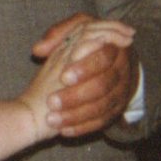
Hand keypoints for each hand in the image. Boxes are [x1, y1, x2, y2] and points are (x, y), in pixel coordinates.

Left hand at [22, 13, 135, 139]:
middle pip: (103, 86)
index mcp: (114, 49)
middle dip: (75, 95)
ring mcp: (120, 93)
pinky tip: (63, 130)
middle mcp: (121, 72)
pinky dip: (82, 127)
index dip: (84, 68)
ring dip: (76, 115)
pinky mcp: (116, 111)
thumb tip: (38, 49)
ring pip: (102, 108)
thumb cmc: (87, 44)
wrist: (110, 64)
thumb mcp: (76, 31)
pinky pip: (102, 123)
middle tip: (51, 101)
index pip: (103, 58)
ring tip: (52, 119)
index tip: (62, 76)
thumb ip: (57, 34)